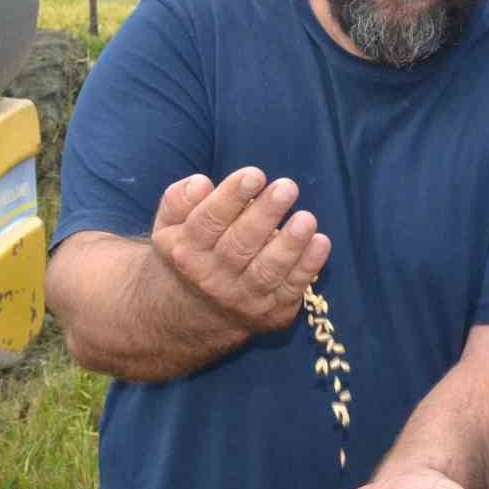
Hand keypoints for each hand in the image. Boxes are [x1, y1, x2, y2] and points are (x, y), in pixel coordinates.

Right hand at [150, 167, 330, 334]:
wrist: (193, 314)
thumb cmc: (189, 252)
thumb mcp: (169, 226)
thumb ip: (179, 200)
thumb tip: (201, 183)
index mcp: (186, 251)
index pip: (208, 221)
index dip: (231, 197)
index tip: (254, 175)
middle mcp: (213, 277)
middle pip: (240, 244)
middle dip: (264, 215)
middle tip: (287, 187)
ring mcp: (243, 298)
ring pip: (267, 270)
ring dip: (289, 244)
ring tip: (306, 219)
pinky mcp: (272, 311)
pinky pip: (292, 289)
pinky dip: (308, 267)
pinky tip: (320, 243)